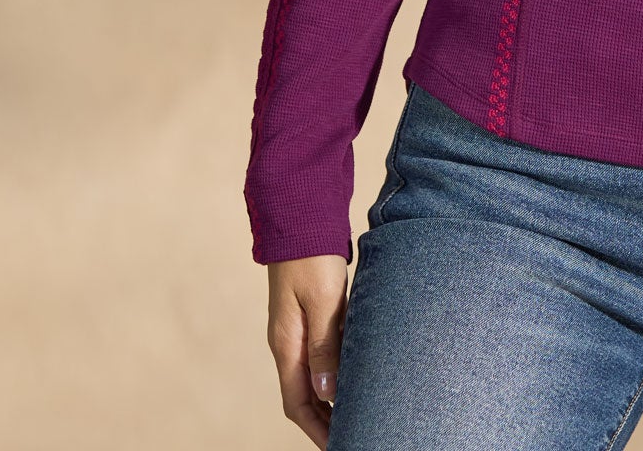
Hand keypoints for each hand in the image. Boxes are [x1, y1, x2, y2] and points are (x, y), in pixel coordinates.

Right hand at [266, 254, 350, 445]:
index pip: (296, 402)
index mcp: (286, 343)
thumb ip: (325, 345)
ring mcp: (297, 328)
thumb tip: (327, 393)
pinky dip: (334, 371)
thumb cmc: (311, 255)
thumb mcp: (322, 300)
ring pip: (312, 375)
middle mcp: (288, 341)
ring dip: (330, 398)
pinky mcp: (309, 313)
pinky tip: (352, 374)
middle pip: (303, 395)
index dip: (317, 429)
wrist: (299, 216)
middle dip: (324, 421)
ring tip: (356, 413)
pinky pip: (320, 354)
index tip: (338, 445)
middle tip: (352, 434)